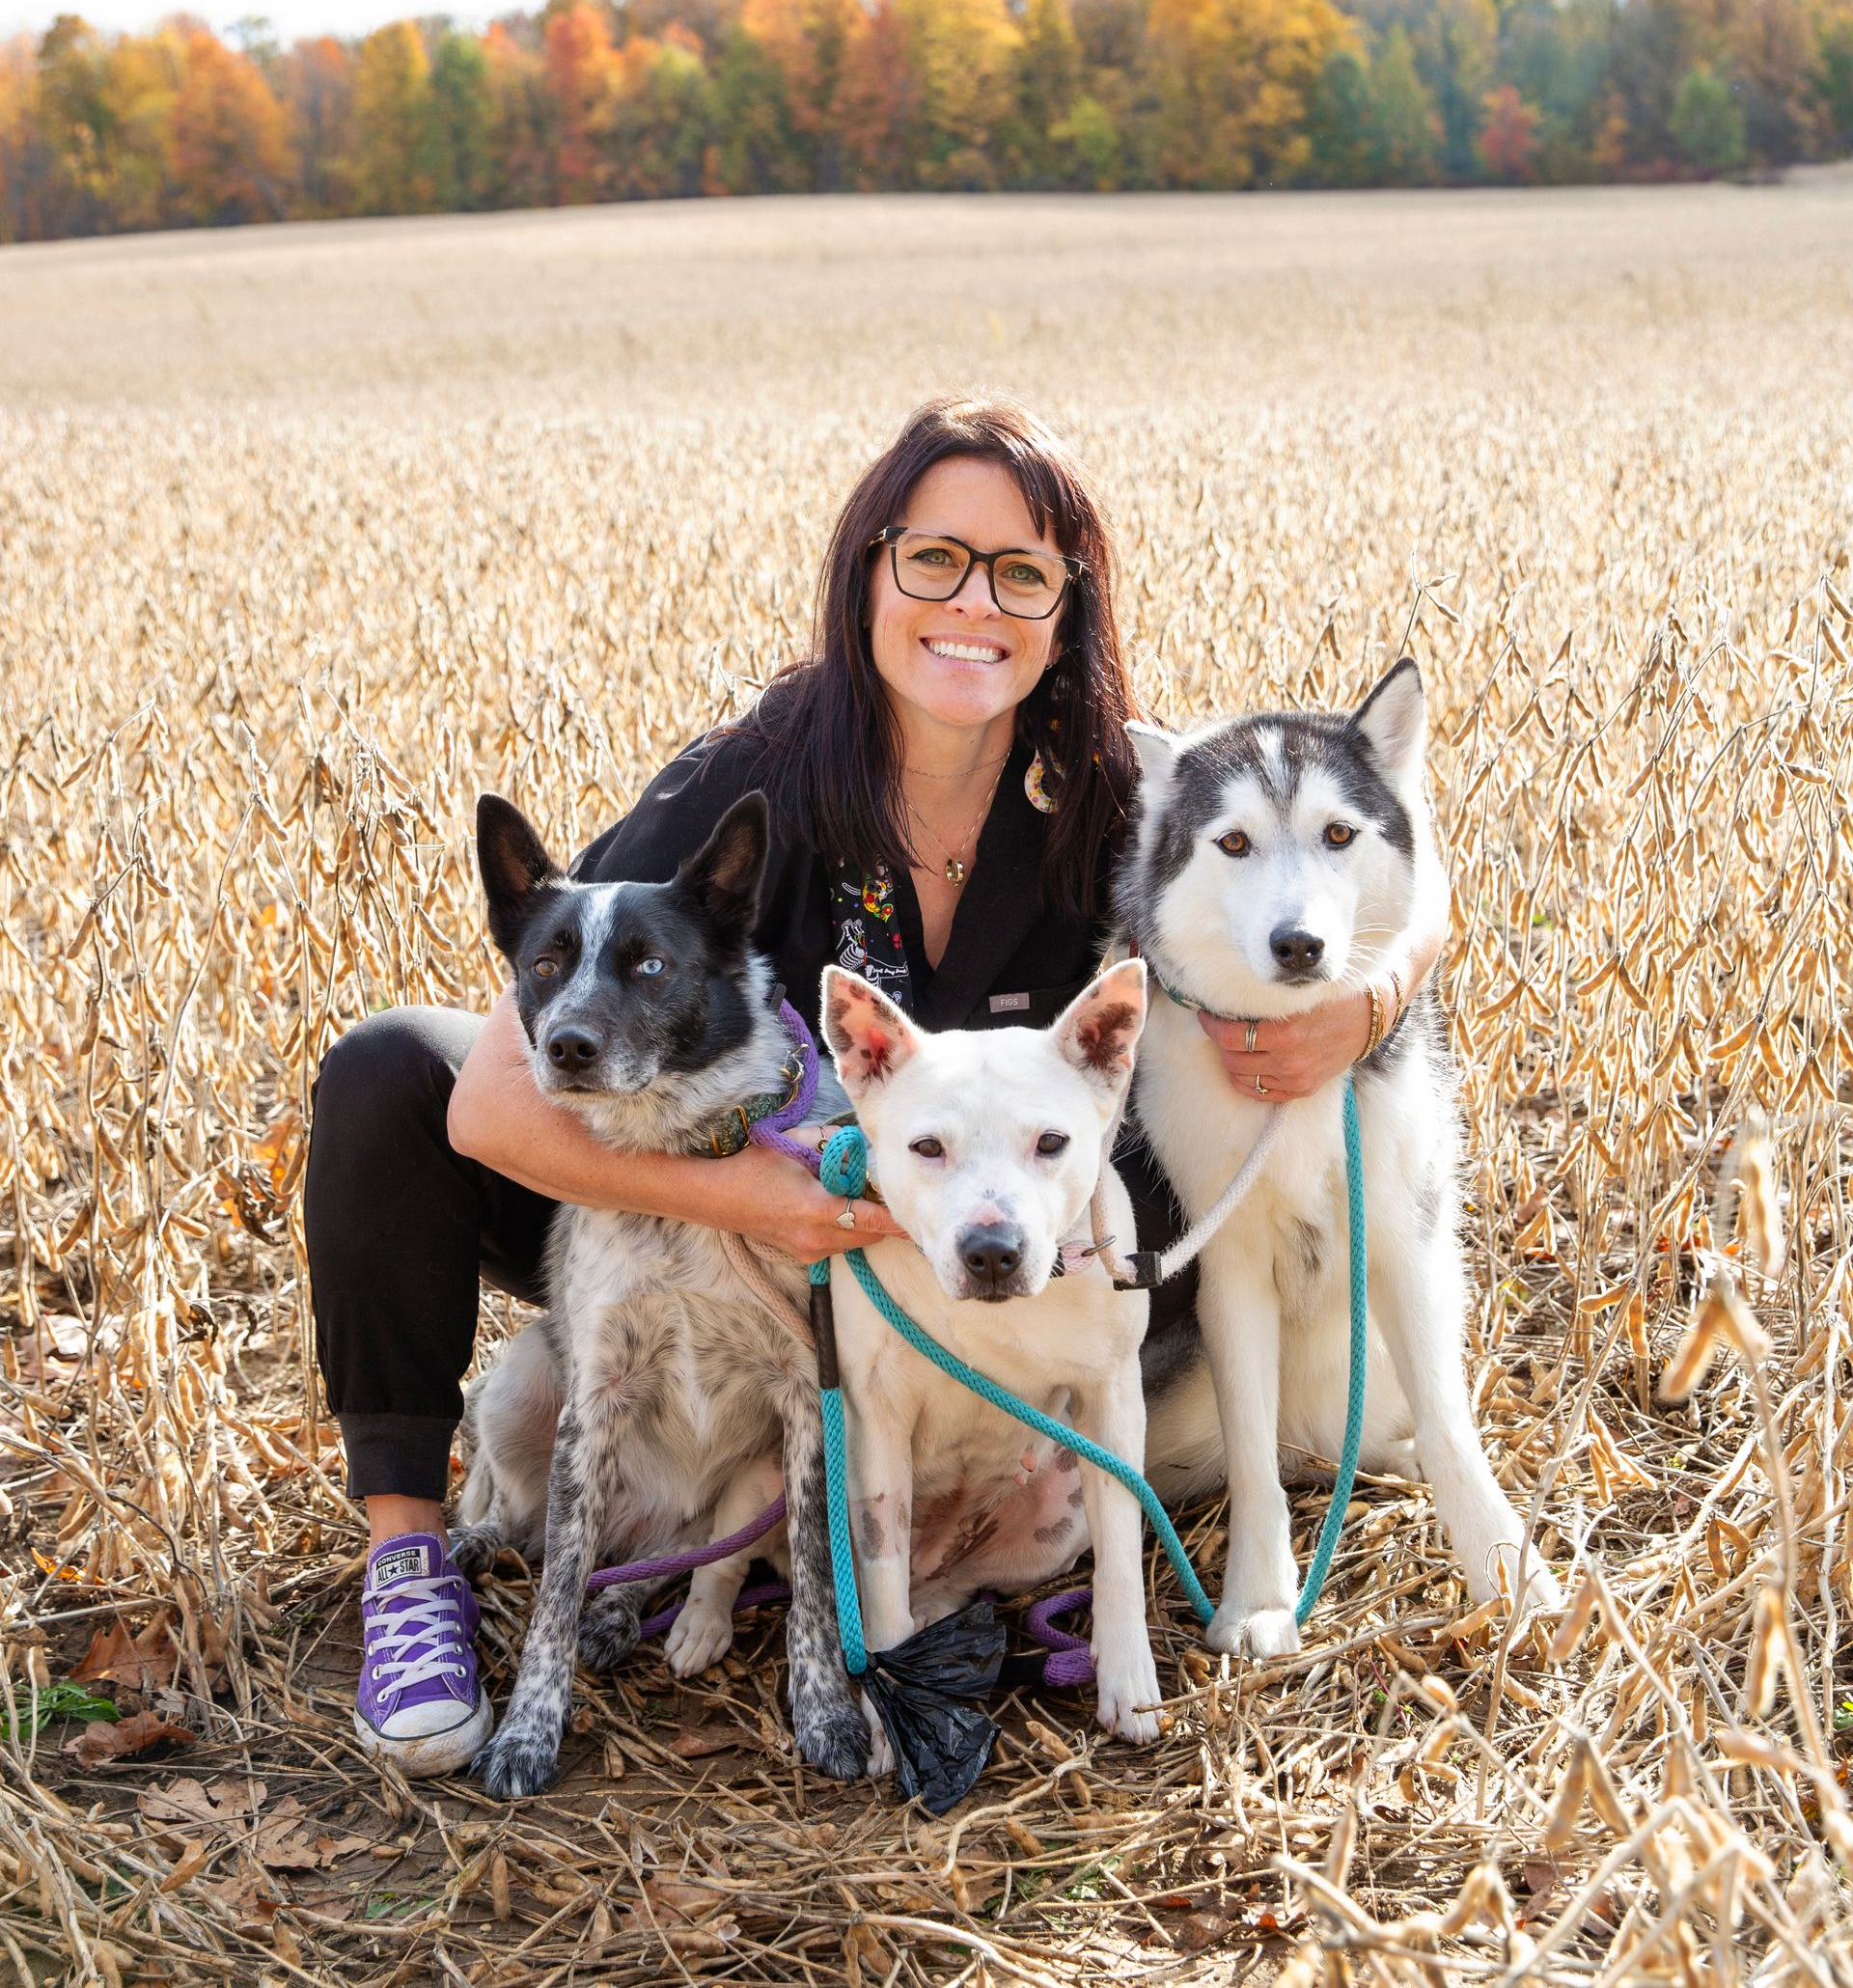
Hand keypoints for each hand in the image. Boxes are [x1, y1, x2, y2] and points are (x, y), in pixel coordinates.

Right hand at [706, 1135, 905, 1263]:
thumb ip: (831, 1140)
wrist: (716, 1198)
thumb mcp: (793, 1144)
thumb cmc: (752, 1167)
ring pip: (856, 1243)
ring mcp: (809, 1251)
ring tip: (858, 1198)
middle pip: (870, 1234)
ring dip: (864, 1225)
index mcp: (817, 1209)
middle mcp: (817, 1237)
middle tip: (885, 1193)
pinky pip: (838, 1246)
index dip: (898, 1220)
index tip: (919, 1217)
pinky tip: (834, 1210)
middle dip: (882, 1218)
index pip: (871, 1219)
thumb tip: (858, 1141)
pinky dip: (846, 1231)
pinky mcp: (804, 1257)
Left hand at [1197, 987, 1372, 1101]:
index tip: (1208, 1015)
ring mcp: (1295, 1079)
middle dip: (1221, 1042)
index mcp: (1285, 1032)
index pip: (1230, 1036)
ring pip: (1242, 1078)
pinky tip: (1248, 1064)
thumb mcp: (1299, 993)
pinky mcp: (1302, 1089)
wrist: (1368, 1020)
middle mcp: (1288, 1060)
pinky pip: (1260, 1093)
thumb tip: (1228, 997)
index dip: (1212, 1025)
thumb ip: (1266, 1000)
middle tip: (1221, 1027)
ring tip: (1234, 1045)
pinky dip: (1248, 1080)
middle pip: (1232, 1058)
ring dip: (1232, 1061)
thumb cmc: (1331, 999)